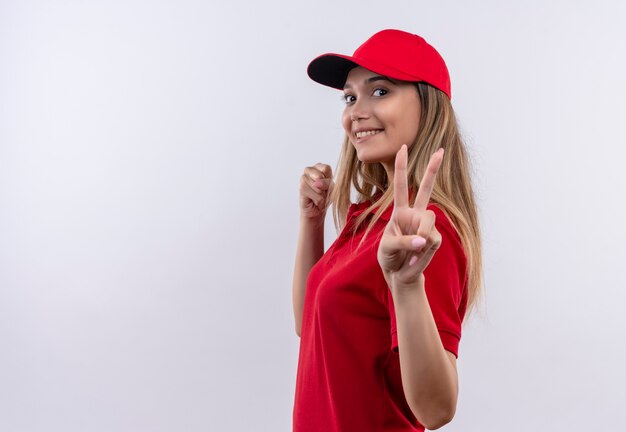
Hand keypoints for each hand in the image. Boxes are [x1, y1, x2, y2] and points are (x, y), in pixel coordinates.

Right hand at [299, 163, 333, 220]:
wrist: (318, 211)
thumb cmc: (326, 197)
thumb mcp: (332, 188)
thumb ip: (327, 183)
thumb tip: (317, 183)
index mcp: (320, 167)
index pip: (326, 168)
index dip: (328, 179)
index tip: (328, 186)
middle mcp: (310, 170)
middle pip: (320, 176)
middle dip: (324, 187)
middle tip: (322, 192)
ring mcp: (303, 178)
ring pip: (315, 185)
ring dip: (320, 194)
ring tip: (318, 196)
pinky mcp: (300, 188)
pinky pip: (312, 192)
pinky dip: (316, 199)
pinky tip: (314, 200)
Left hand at [377, 145, 443, 288]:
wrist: (399, 273)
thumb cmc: (389, 256)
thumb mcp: (387, 247)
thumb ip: (403, 241)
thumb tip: (424, 240)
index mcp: (400, 211)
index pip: (400, 186)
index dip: (401, 167)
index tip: (403, 148)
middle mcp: (414, 215)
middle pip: (426, 189)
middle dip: (433, 170)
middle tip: (441, 150)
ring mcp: (426, 226)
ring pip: (428, 220)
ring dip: (419, 235)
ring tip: (412, 251)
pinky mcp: (434, 240)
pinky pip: (431, 240)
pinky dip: (421, 252)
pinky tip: (415, 259)